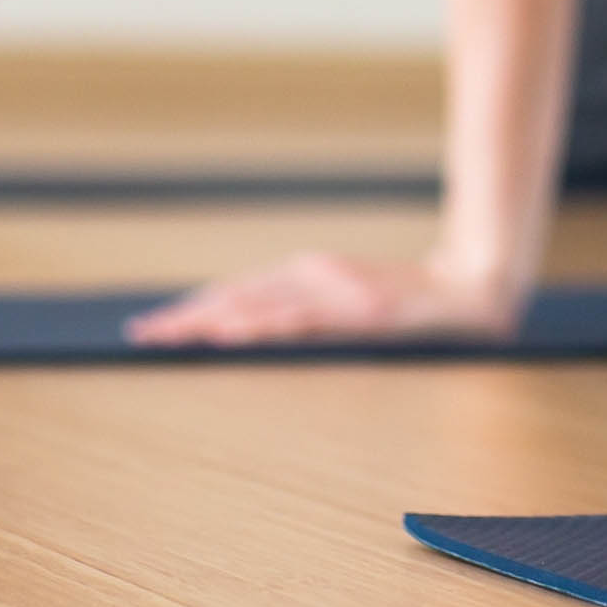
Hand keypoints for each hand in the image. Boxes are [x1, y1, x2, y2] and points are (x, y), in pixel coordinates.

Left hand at [126, 251, 524, 349]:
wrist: (464, 291)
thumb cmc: (404, 304)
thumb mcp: (346, 308)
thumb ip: (305, 315)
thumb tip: (254, 328)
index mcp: (305, 274)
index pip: (236, 291)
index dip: (193, 308)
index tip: (153, 325)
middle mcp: (312, 274)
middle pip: (237, 295)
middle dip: (188, 315)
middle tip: (142, 331)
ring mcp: (334, 290)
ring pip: (260, 304)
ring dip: (212, 319)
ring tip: (173, 332)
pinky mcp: (356, 309)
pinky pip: (301, 319)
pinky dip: (264, 324)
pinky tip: (235, 331)